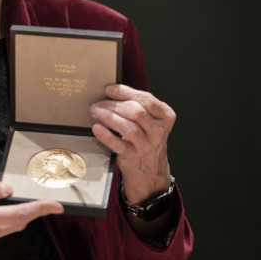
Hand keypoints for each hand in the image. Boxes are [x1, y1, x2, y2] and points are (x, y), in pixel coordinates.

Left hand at [90, 84, 175, 204]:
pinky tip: (96, 128)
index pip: (147, 100)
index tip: (109, 90)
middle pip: (136, 112)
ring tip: (95, 112)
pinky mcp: (133, 156)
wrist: (149, 169)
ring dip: (108, 117)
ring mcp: (146, 145)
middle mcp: (158, 131)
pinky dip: (106, 135)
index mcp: (165, 117)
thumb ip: (138, 105)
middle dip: (114, 105)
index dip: (126, 92)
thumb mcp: (150, 121)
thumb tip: (111, 92)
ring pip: (128, 128)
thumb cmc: (146, 138)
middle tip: (98, 103)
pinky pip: (118, 144)